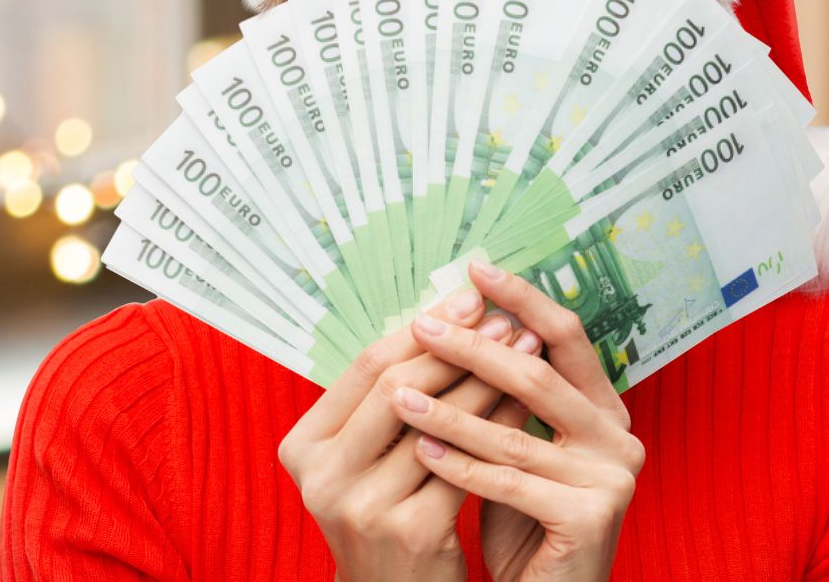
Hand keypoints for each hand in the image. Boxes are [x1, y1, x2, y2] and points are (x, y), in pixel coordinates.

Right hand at [280, 286, 543, 581]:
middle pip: (397, 387)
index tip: (467, 298)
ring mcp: (364, 507)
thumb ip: (384, 401)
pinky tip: (525, 403)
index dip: (421, 328)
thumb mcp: (362, 460)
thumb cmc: (385, 514)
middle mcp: (323, 477)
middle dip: (457, 346)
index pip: (365, 368)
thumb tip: (443, 316)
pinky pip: (466, 461)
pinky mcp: (412, 531)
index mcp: (303, 448)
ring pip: (438, 422)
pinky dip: (498, 424)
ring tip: (524, 348)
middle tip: (502, 318)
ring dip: (487, 378)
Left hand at [392, 262, 643, 581]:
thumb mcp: (516, 448)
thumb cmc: (524, 522)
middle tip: (422, 327)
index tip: (473, 271)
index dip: (521, 300)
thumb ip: (502, 398)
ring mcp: (611, 476)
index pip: (566, 336)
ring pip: (514, 432)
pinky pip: (510, 482)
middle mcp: (619, 436)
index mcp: (605, 410)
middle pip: (537, 374)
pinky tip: (419, 450)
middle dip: (472, 348)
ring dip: (448, 411)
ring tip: (397, 395)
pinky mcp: (591, 515)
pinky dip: (460, 466)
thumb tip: (452, 326)